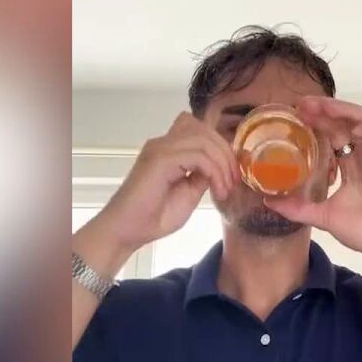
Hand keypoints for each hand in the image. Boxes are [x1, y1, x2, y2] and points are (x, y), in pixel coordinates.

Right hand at [88, 113, 238, 258]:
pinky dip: (214, 171)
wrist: (127, 231)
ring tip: (225, 189)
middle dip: (226, 154)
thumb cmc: (153, 217)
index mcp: (169, 149)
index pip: (200, 130)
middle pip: (205, 131)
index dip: (221, 147)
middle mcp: (164, 143)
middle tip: (233, 182)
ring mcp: (161, 148)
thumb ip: (202, 176)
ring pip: (205, 141)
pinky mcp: (161, 159)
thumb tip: (219, 168)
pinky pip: (198, 156)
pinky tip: (217, 190)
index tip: (232, 175)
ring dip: (222, 165)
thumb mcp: (189, 193)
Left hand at [265, 97, 361, 268]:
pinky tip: (354, 131)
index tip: (297, 113)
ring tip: (324, 109)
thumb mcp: (322, 216)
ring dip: (347, 111)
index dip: (319, 121)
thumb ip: (298, 208)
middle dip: (328, 109)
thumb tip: (269, 202)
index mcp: (352, 165)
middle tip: (304, 104)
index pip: (335, 133)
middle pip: (349, 121)